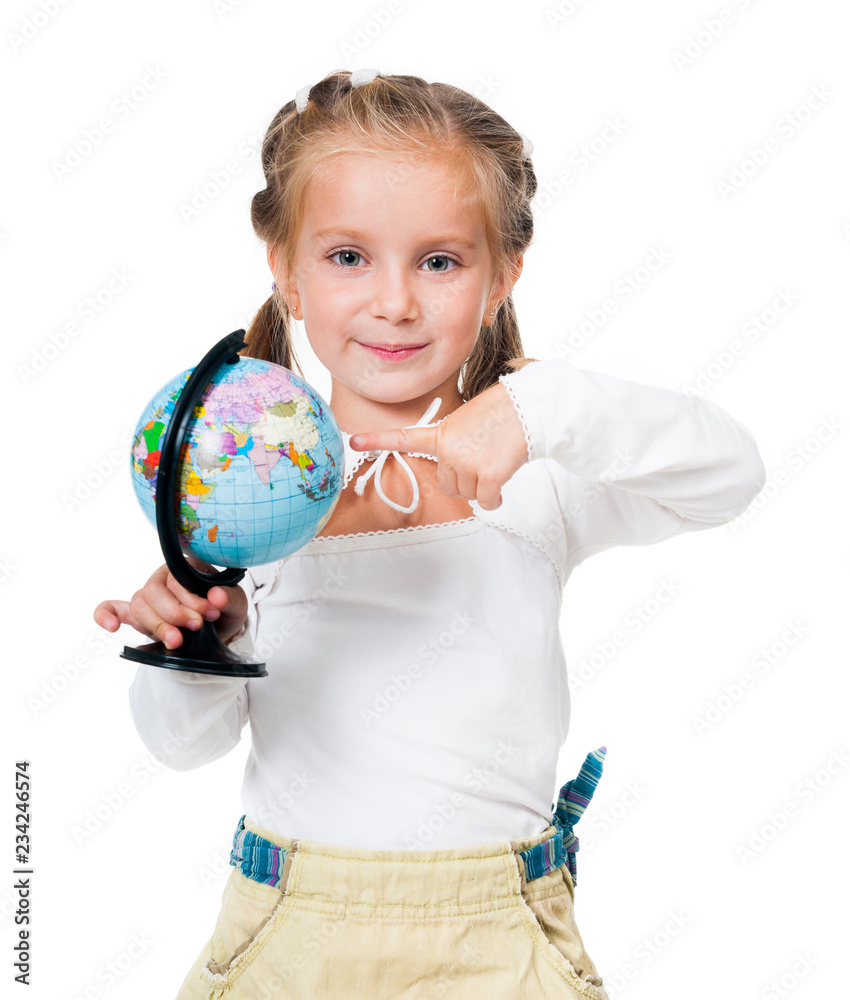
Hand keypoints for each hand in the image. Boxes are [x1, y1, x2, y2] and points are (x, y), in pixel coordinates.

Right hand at [92, 558, 248, 650]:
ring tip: (176, 641)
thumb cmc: (225, 609)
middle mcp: (162, 579)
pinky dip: (106, 614)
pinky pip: (112, 608)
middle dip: (174, 613)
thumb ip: (229, 597)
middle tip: (196, 627)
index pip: (176, 580)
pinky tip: (111, 626)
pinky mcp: (138, 615)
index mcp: (183, 567)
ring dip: (156, 625)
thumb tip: (217, 596)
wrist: (221, 630)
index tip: (209, 614)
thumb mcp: (236, 603)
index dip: (190, 599)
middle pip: (152, 592)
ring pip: (139, 606)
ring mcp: (148, 597)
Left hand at [349, 382, 528, 510]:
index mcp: (441, 434)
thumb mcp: (466, 422)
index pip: (403, 438)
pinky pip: (486, 501)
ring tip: (494, 460)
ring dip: (481, 485)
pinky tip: (502, 480)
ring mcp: (466, 463)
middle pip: (447, 484)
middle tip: (482, 456)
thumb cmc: (501, 415)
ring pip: (467, 494)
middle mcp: (448, 450)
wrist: (528, 409)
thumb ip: (452, 445)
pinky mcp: (488, 476)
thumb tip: (459, 479)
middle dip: (464, 477)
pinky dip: (495, 498)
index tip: (353, 441)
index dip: (377, 440)